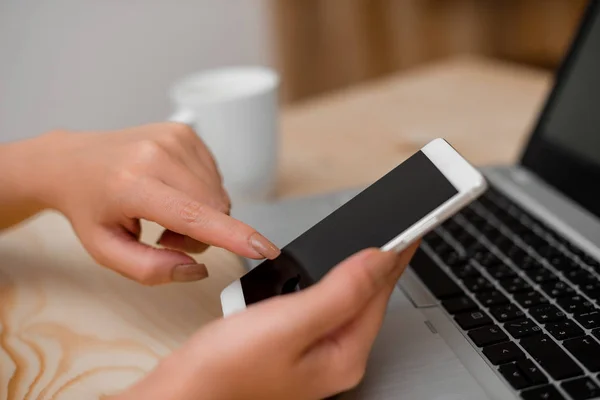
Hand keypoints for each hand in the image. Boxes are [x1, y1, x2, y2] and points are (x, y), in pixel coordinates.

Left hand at [4, 124, 279, 283]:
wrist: (74, 161)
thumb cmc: (90, 208)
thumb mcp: (106, 251)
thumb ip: (150, 269)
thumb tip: (197, 268)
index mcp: (132, 185)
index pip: (194, 215)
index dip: (234, 236)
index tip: (265, 248)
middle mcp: (156, 154)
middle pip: (213, 209)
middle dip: (200, 233)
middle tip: (164, 235)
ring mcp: (174, 138)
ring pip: (218, 195)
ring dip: (201, 212)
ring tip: (164, 210)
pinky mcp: (185, 132)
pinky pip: (214, 177)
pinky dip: (200, 193)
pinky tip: (173, 190)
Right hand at [113, 243, 418, 399]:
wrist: (180, 394)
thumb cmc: (223, 370)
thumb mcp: (289, 321)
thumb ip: (340, 290)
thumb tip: (379, 258)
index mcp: (343, 355)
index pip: (381, 293)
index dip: (396, 254)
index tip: (411, 225)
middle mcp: (334, 358)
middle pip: (370, 299)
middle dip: (383, 263)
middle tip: (399, 230)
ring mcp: (314, 354)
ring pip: (349, 302)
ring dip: (360, 271)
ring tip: (377, 245)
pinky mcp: (294, 347)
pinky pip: (327, 308)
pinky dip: (333, 284)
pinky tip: (333, 272)